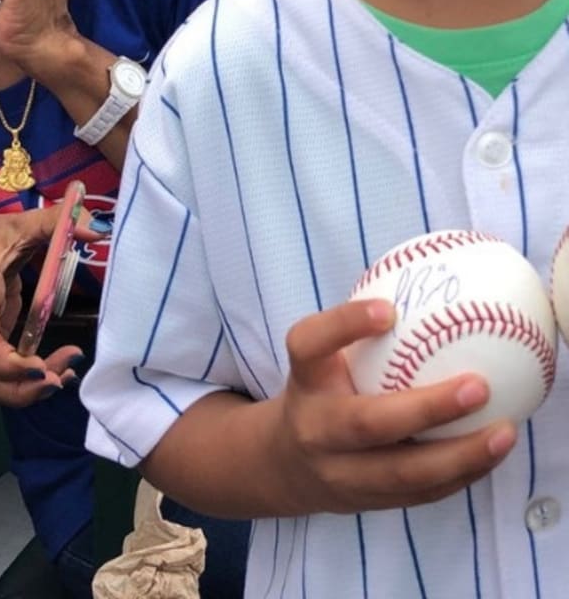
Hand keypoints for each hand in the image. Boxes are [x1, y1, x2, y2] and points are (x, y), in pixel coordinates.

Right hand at [0, 202, 102, 406]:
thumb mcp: (22, 224)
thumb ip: (56, 222)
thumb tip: (96, 229)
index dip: (6, 363)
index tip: (41, 369)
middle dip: (16, 389)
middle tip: (58, 380)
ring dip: (25, 390)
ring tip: (64, 374)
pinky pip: (1, 374)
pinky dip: (26, 381)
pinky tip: (56, 371)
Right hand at [270, 300, 516, 513]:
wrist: (284, 463)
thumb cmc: (319, 393)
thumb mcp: (322, 359)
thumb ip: (358, 332)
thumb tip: (430, 286)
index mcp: (304, 379)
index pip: (310, 344)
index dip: (345, 325)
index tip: (388, 309)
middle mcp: (315, 425)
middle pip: (365, 422)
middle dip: (426, 408)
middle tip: (478, 385)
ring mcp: (339, 471)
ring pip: (402, 471)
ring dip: (460, 454)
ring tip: (504, 432)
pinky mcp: (365, 502)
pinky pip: (420, 494)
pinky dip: (460, 475)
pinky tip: (490, 454)